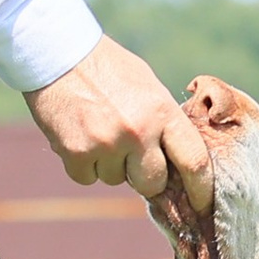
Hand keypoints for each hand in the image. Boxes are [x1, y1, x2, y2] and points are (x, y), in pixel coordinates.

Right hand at [25, 38, 212, 205]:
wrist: (58, 53)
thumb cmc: (108, 67)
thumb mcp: (148, 87)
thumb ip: (164, 123)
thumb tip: (176, 164)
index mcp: (162, 111)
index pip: (194, 161)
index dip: (201, 189)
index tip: (201, 205)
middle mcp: (138, 131)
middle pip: (153, 183)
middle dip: (145, 178)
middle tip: (132, 155)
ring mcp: (106, 144)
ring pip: (116, 180)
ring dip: (109, 165)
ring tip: (98, 129)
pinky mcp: (75, 153)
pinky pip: (87, 178)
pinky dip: (83, 164)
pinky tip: (79, 134)